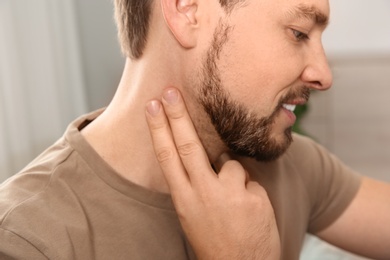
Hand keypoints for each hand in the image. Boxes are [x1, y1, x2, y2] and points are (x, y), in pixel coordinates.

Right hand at [145, 88, 280, 259]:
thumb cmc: (213, 238)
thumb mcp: (192, 214)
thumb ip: (193, 184)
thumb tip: (202, 154)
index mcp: (183, 200)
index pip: (166, 157)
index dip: (159, 129)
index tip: (152, 106)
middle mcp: (203, 194)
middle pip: (188, 146)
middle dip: (178, 116)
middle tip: (171, 91)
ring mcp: (229, 194)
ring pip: (229, 163)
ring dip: (231, 176)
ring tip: (232, 205)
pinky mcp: (253, 196)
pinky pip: (249, 179)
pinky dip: (248, 190)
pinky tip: (247, 211)